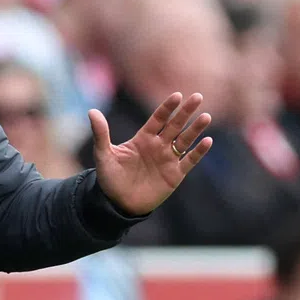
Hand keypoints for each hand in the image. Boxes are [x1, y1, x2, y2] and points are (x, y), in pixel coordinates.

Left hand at [88, 92, 212, 216]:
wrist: (117, 204)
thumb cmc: (110, 178)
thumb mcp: (104, 155)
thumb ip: (101, 133)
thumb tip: (92, 111)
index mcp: (143, 138)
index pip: (158, 118)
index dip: (168, 108)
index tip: (177, 95)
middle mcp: (158, 146)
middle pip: (175, 125)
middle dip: (186, 112)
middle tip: (198, 97)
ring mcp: (168, 160)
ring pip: (185, 140)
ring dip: (195, 129)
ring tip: (206, 117)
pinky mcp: (175, 175)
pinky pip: (189, 161)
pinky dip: (198, 152)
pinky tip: (207, 141)